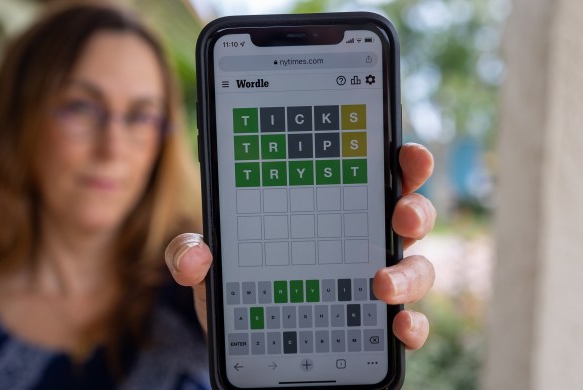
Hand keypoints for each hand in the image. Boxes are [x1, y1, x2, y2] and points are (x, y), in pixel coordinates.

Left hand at [165, 143, 435, 348]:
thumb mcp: (209, 263)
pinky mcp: (374, 323)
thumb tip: (195, 257)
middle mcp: (360, 240)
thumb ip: (191, 252)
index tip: (405, 153)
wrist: (239, 339)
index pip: (373, 174)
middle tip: (401, 215)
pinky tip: (399, 327)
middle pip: (408, 214)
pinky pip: (408, 321)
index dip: (400, 160)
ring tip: (383, 284)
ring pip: (416, 267)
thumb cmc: (234, 285)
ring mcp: (372, 280)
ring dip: (411, 272)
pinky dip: (412, 325)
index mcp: (330, 209)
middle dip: (416, 208)